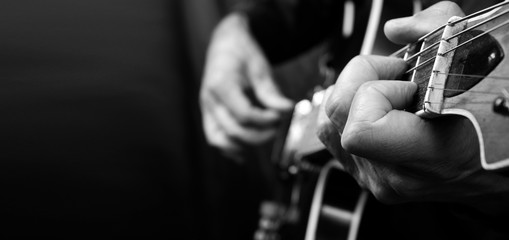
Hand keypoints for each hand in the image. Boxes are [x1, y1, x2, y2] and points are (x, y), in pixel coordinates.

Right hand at [200, 14, 292, 159]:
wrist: (224, 42)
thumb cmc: (242, 52)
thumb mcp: (259, 67)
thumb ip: (271, 91)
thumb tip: (287, 109)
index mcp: (221, 85)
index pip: (243, 114)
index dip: (264, 120)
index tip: (280, 116)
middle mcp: (209, 99)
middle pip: (233, 130)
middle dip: (258, 135)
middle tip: (277, 128)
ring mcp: (206, 108)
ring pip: (218, 139)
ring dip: (242, 145)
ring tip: (263, 138)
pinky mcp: (208, 114)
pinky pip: (215, 138)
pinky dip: (229, 148)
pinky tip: (245, 154)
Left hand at [318, 1, 508, 214]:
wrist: (505, 161)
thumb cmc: (501, 116)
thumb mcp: (483, 59)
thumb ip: (438, 28)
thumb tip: (396, 29)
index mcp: (428, 155)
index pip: (359, 129)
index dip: (375, 91)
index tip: (407, 82)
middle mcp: (396, 174)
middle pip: (336, 114)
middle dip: (363, 80)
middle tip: (400, 78)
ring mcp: (380, 179)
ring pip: (329, 125)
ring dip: (354, 96)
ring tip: (392, 95)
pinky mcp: (370, 177)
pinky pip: (335, 137)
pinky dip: (351, 113)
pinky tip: (382, 109)